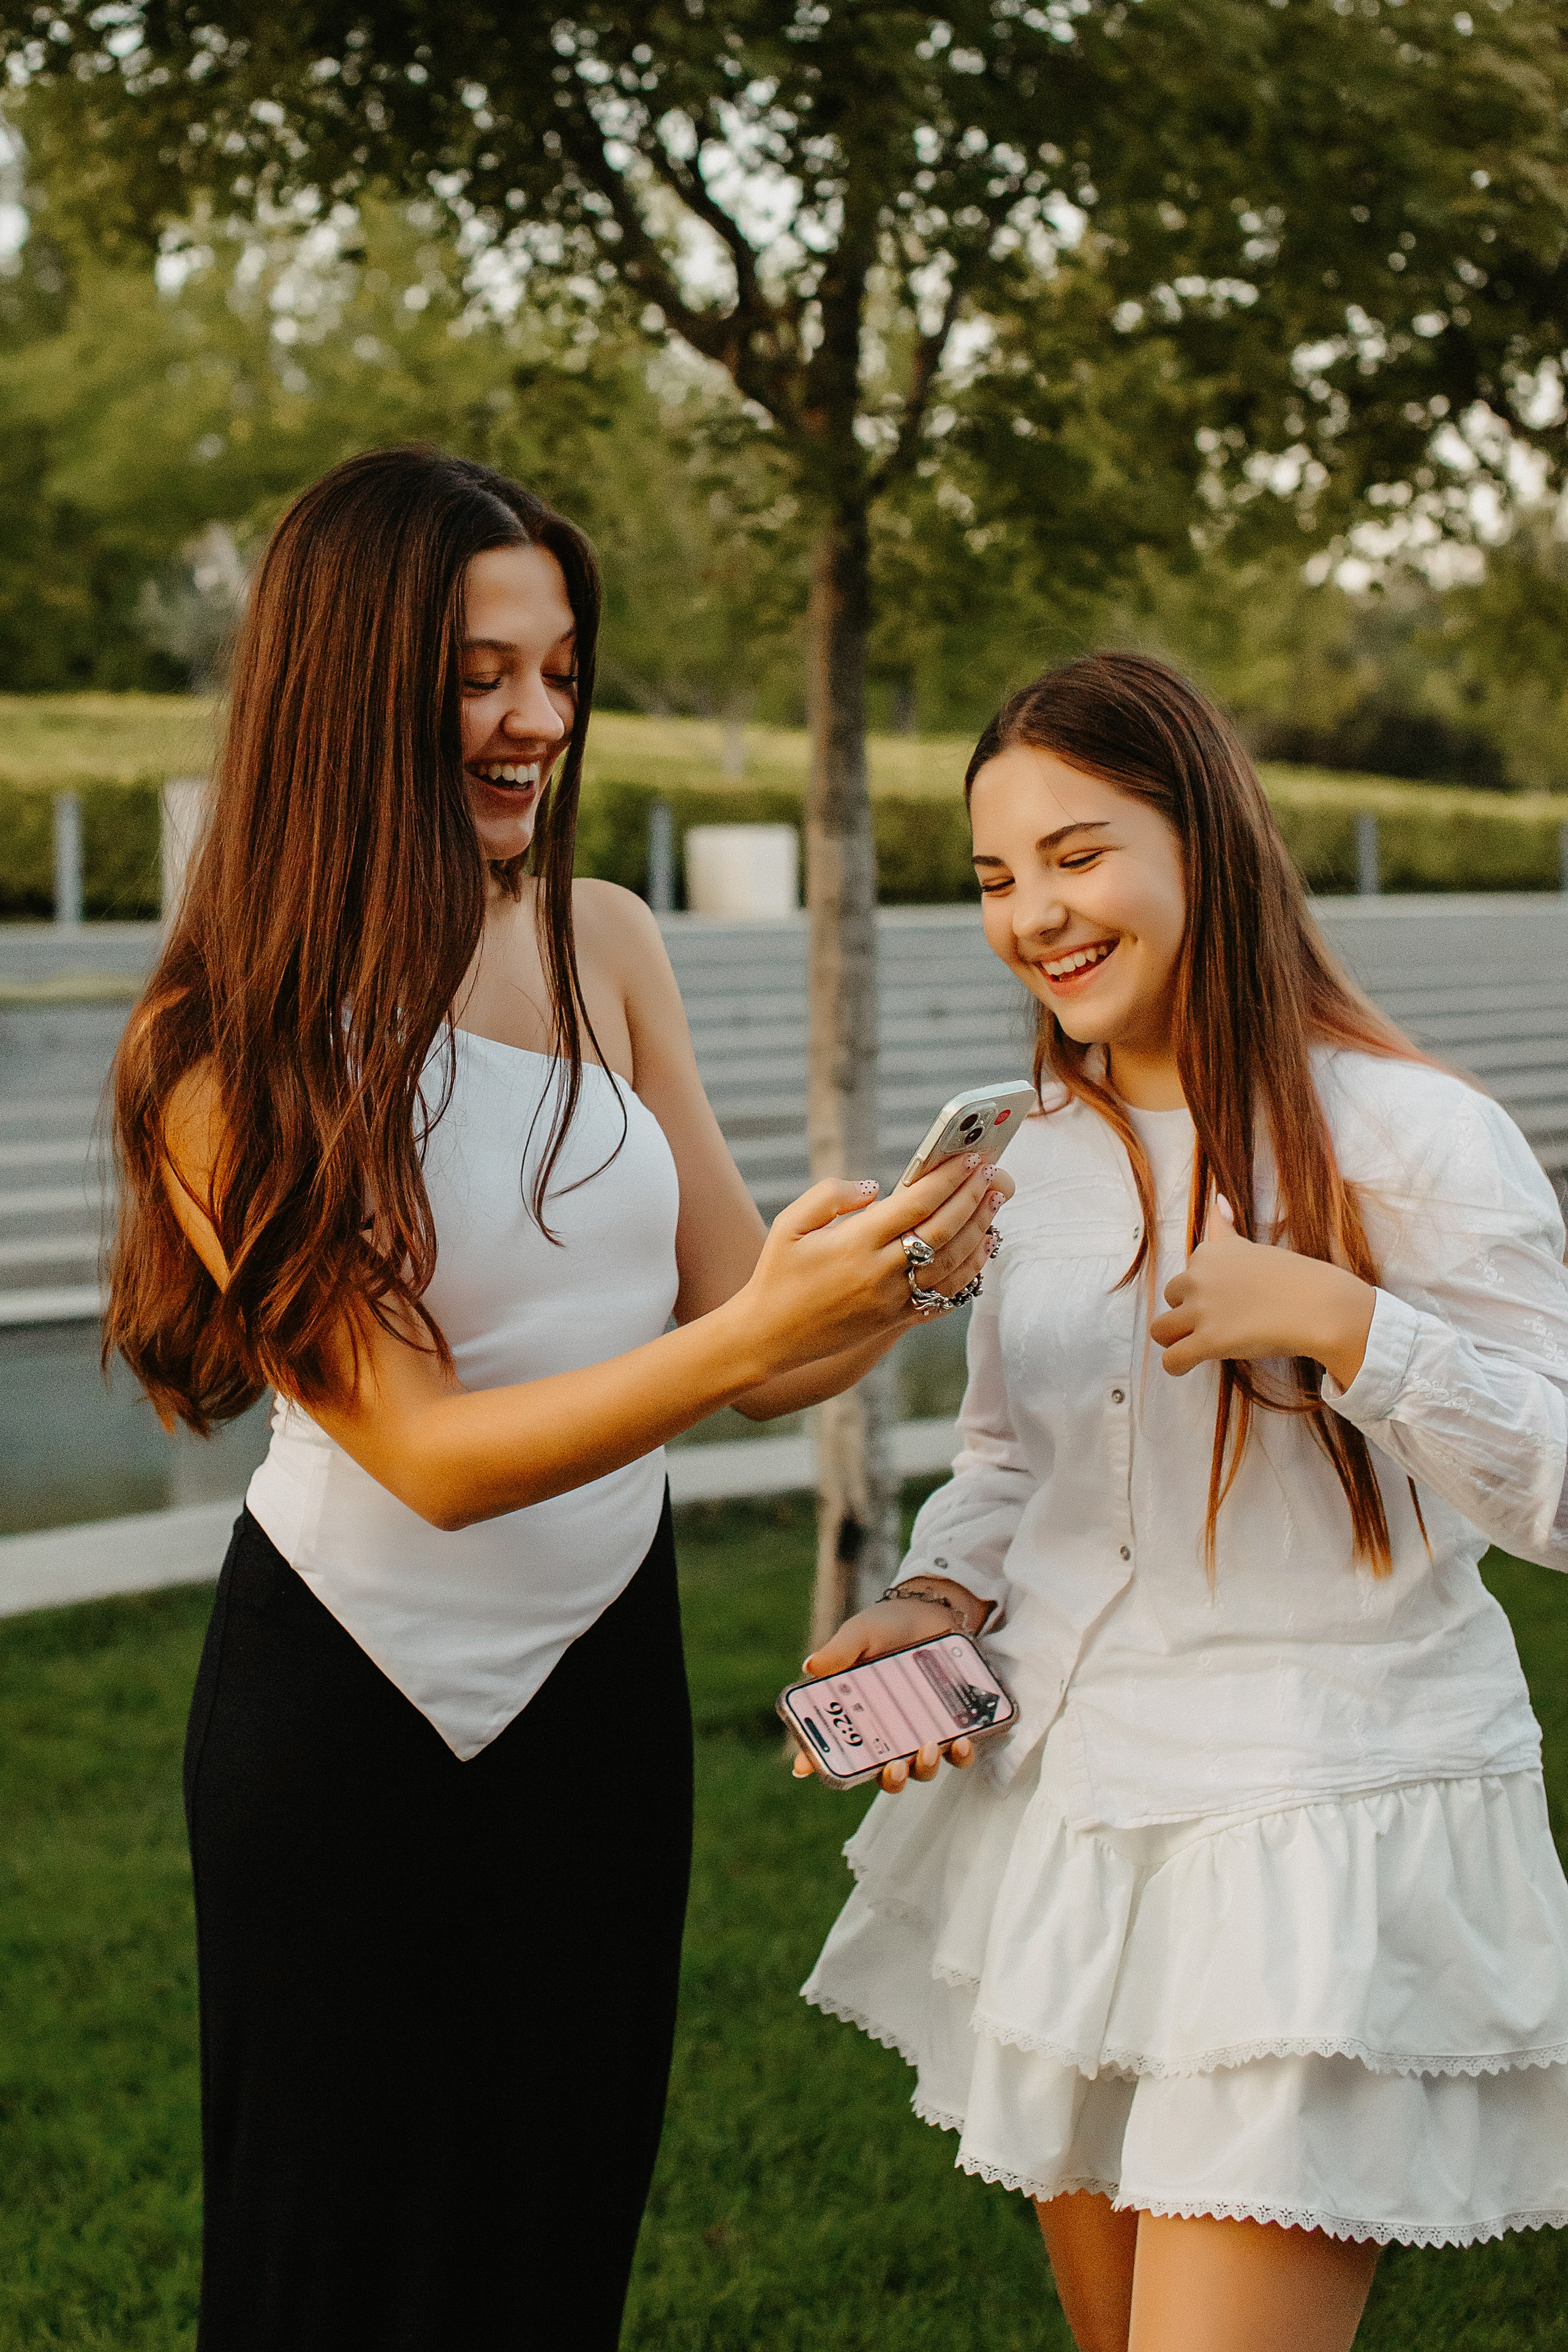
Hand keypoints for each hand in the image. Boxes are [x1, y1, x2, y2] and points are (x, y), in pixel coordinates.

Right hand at [737, 1153, 1012, 1378]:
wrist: (769, 1337)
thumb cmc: (777, 1273)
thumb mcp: (790, 1224)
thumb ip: (830, 1194)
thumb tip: (876, 1188)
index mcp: (854, 1242)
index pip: (916, 1203)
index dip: (948, 1178)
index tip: (970, 1157)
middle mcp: (880, 1272)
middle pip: (943, 1230)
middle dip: (972, 1198)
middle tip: (992, 1173)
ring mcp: (892, 1300)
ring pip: (952, 1264)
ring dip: (979, 1230)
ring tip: (994, 1202)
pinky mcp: (896, 1321)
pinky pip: (945, 1296)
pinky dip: (970, 1271)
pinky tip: (981, 1249)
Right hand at [790, 1593, 982, 1793]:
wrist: (932, 1610)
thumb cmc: (888, 1625)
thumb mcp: (861, 1634)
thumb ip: (839, 1651)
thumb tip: (809, 1665)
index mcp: (857, 1715)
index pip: (833, 1745)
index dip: (817, 1762)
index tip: (807, 1767)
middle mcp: (887, 1732)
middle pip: (882, 1773)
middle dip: (889, 1778)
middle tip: (893, 1766)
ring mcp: (920, 1732)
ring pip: (920, 1770)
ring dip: (924, 1768)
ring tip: (930, 1748)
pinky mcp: (953, 1726)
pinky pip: (958, 1754)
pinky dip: (960, 1755)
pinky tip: (961, 1741)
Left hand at [1148, 1195, 1375, 1389]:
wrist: (1321, 1306)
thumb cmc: (1296, 1278)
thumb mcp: (1253, 1247)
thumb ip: (1226, 1228)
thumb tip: (1217, 1199)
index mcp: (1209, 1253)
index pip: (1187, 1272)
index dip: (1204, 1288)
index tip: (1228, 1298)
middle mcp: (1198, 1278)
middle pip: (1170, 1298)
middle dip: (1186, 1311)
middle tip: (1218, 1323)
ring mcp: (1202, 1310)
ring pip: (1160, 1330)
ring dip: (1174, 1339)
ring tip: (1195, 1346)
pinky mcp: (1209, 1341)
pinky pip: (1172, 1359)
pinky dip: (1177, 1365)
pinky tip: (1190, 1365)